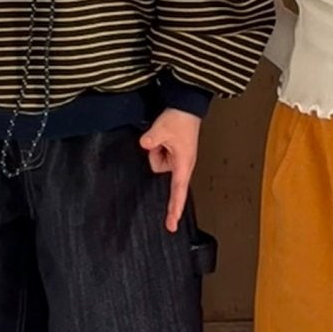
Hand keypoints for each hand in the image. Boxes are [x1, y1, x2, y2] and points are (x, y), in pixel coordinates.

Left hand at [139, 108, 200, 233]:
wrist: (188, 106)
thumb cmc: (181, 119)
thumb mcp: (163, 128)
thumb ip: (152, 139)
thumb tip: (145, 145)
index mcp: (183, 164)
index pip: (178, 192)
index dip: (174, 209)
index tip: (171, 225)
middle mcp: (181, 164)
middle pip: (158, 168)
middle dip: (156, 155)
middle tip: (162, 139)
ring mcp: (176, 158)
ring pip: (156, 161)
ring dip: (156, 148)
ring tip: (164, 136)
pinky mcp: (172, 152)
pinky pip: (157, 153)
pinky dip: (157, 145)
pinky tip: (163, 136)